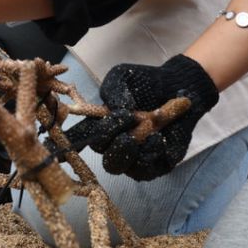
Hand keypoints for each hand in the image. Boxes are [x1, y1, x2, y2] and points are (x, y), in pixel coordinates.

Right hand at [64, 54, 217, 180]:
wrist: (176, 86)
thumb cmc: (144, 83)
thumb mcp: (123, 78)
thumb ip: (114, 92)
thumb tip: (115, 111)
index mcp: (100, 126)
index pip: (79, 140)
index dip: (70, 146)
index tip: (70, 147)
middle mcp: (113, 145)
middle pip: (103, 158)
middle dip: (112, 143)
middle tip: (128, 124)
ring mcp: (134, 158)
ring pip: (121, 167)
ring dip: (130, 150)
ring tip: (145, 131)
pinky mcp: (155, 164)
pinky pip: (145, 170)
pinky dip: (149, 154)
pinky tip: (158, 138)